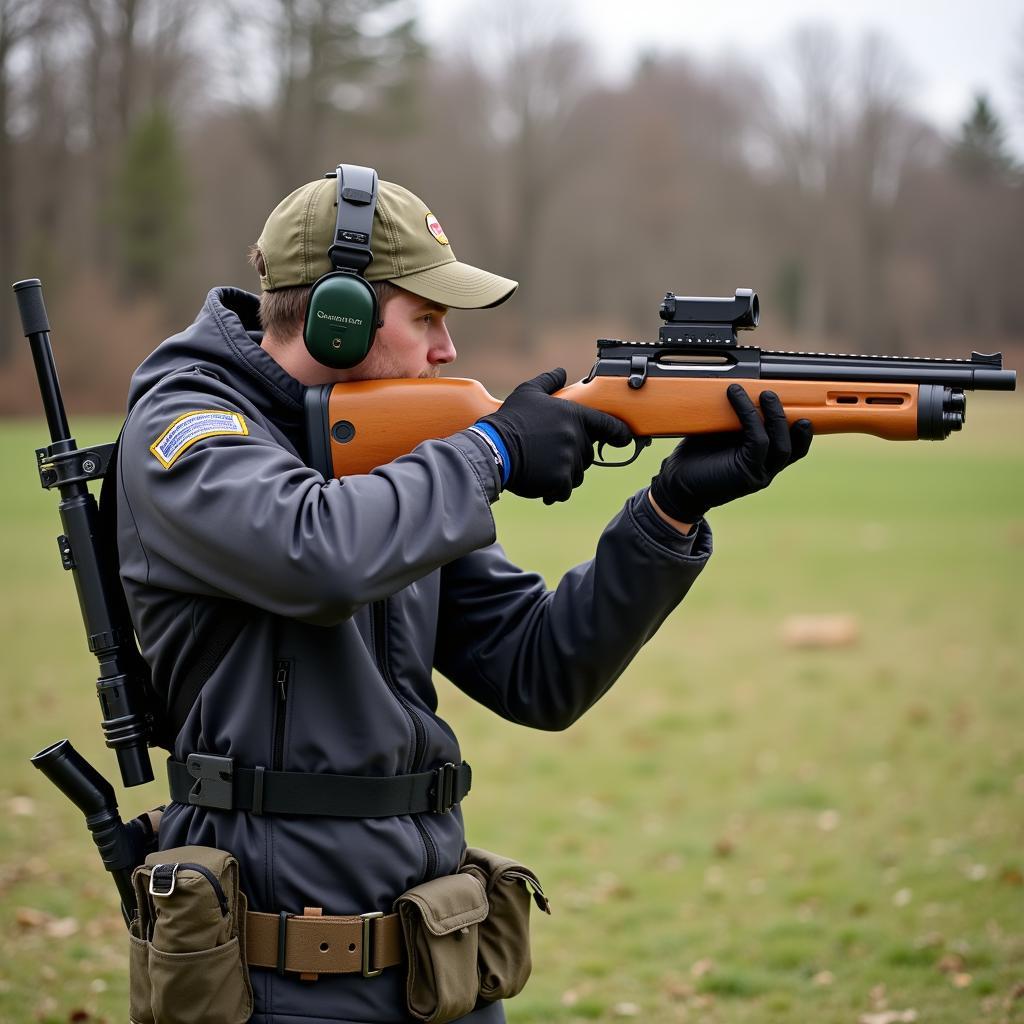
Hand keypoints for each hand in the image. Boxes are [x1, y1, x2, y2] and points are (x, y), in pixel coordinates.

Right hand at [482, 368, 631, 502]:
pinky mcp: (559, 480)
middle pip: (587, 453)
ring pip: (577, 473)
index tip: (624, 438)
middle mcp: (576, 438)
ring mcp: (569, 460)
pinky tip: (540, 483)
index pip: (608, 425)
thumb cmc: (510, 420)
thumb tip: (561, 372)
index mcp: (573, 416)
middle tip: (549, 453)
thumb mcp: (528, 392)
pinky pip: (565, 489)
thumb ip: (549, 381)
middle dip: (573, 455)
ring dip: (564, 473)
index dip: (619, 433)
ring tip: (542, 466)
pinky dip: (554, 489)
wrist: (493, 448)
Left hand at [650, 383, 812, 522]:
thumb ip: (736, 421)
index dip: (802, 430)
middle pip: (793, 446)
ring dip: (775, 416)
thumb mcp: (722, 435)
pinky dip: (750, 418)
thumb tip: (741, 386)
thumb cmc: (696, 458)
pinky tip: (738, 400)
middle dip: (787, 417)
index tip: (800, 406)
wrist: (676, 484)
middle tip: (772, 393)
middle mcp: (765, 470)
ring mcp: (758, 475)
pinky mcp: (746, 474)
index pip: (793, 447)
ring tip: (765, 394)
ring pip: (781, 445)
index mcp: (763, 461)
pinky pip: (757, 442)